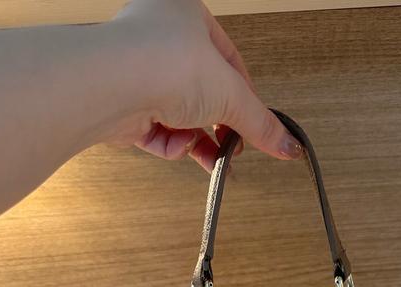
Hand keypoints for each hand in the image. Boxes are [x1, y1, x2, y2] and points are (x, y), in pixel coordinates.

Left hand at [99, 0, 302, 170]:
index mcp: (187, 15)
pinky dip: (169, 144)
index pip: (228, 62)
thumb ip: (260, 123)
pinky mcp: (123, 106)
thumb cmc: (163, 63)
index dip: (245, 98)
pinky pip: (156, 131)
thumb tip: (287, 145)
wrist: (112, 86)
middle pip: (203, 94)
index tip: (255, 126)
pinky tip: (176, 146)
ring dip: (195, 140)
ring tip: (210, 157)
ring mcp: (138, 73)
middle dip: (218, 127)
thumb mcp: (231, 95)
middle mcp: (159, 40)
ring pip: (179, 116)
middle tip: (231, 147)